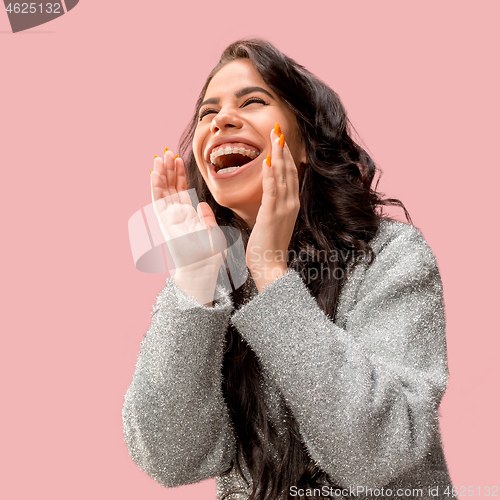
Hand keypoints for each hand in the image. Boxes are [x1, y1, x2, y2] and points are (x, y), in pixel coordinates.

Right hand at [151, 151, 226, 277]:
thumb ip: (207, 218)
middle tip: (167, 152)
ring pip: (162, 191)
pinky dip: (156, 186)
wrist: (203, 270)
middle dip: (168, 169)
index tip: (179, 160)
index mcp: (188, 217)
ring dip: (161, 173)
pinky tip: (155, 172)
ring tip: (160, 156)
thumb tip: (202, 205)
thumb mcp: (213, 232)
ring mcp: (169, 218)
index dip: (179, 175)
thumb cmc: (209, 257)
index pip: (181, 191)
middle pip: (170, 187)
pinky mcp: (164, 222)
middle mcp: (176, 215)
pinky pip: (158, 200)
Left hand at [246, 128, 299, 290]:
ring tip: (276, 137)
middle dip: (283, 149)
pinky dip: (271, 175)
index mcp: (291, 205)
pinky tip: (269, 161)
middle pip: (289, 171)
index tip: (281, 140)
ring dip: (279, 155)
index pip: (290, 175)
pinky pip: (272, 191)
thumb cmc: (268, 246)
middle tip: (279, 130)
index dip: (287, 156)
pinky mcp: (272, 215)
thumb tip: (269, 198)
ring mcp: (283, 209)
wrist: (270, 266)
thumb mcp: (273, 222)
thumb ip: (273, 207)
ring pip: (282, 176)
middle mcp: (290, 204)